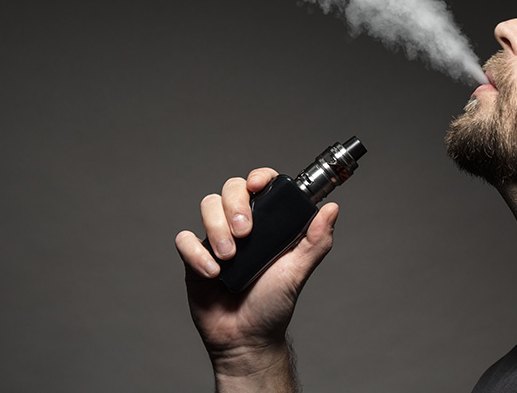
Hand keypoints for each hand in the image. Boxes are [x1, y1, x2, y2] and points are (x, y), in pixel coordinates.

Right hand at [175, 167, 338, 385]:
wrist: (247, 339)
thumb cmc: (274, 303)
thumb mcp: (298, 270)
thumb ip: (316, 240)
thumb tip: (332, 209)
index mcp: (266, 221)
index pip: (259, 183)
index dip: (258, 177)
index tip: (258, 185)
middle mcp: (240, 223)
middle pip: (230, 188)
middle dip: (236, 204)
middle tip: (245, 233)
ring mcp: (216, 238)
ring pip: (207, 206)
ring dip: (217, 227)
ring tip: (230, 257)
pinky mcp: (195, 258)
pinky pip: (184, 240)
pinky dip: (196, 252)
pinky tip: (213, 272)